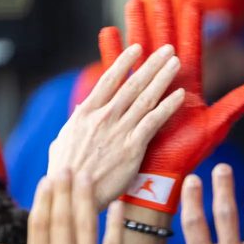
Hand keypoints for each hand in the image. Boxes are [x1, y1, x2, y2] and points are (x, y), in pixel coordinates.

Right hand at [0, 168, 125, 243]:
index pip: (40, 227)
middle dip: (63, 192)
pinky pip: (114, 242)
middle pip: (62, 220)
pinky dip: (116, 222)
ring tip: (85, 177)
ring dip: (85, 198)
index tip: (46, 182)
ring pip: (86, 225)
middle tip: (65, 168)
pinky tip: (116, 204)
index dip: (43, 202)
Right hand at [48, 41, 184, 207]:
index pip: (108, 80)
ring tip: (175, 63)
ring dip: (162, 78)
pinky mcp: (133, 147)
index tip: (138, 48)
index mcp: (86, 113)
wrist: (73, 194)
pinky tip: (180, 95)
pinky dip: (168, 106)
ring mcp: (119, 131)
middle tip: (167, 49)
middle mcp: (104, 117)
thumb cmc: (65, 172)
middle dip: (151, 65)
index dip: (124, 62)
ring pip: (145, 98)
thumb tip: (81, 110)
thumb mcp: (63, 141)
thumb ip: (76, 123)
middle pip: (132, 84)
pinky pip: (154, 121)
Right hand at [101, 0, 243, 213]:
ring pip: (141, 53)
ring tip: (134, 3)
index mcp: (188, 90)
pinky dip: (114, 54)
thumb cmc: (187, 156)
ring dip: (137, 29)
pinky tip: (109, 33)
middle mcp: (166, 87)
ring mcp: (144, 92)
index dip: (192, 29)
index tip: (193, 5)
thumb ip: (236, 104)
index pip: (192, 52)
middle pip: (164, 46)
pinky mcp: (124, 102)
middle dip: (162, 21)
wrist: (158, 179)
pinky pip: (118, 74)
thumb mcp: (214, 127)